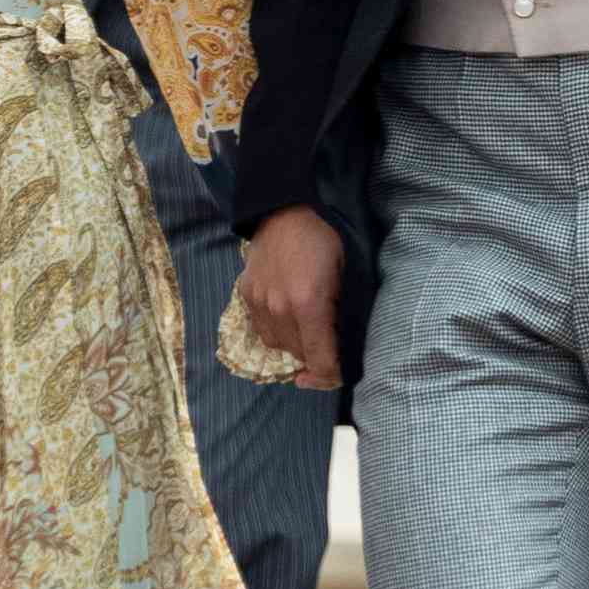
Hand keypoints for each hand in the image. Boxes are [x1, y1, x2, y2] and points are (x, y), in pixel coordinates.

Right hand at [238, 205, 344, 390]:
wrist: (281, 212)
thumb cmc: (320, 240)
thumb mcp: (342, 273)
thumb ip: (339, 310)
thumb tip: (339, 342)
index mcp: (309, 305)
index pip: (320, 360)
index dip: (330, 376)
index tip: (337, 374)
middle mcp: (280, 310)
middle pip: (299, 356)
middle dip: (315, 355)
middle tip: (326, 342)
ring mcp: (259, 304)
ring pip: (278, 346)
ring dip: (294, 344)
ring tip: (304, 326)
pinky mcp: (246, 296)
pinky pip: (261, 329)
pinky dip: (275, 330)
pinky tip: (284, 315)